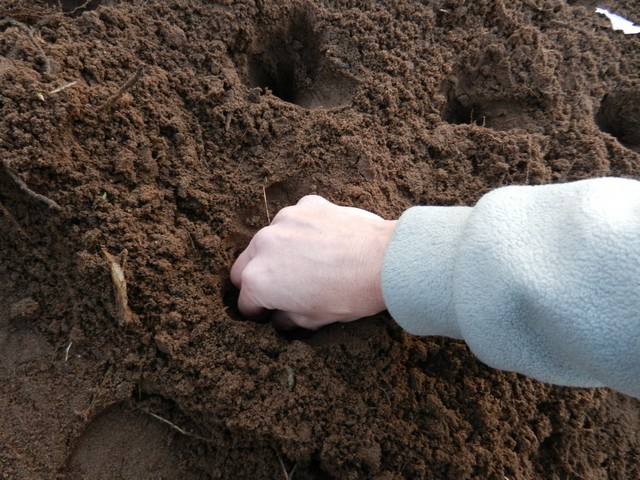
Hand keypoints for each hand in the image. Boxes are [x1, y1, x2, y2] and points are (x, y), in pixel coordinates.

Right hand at [230, 195, 396, 329]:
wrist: (384, 261)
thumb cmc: (350, 295)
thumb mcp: (314, 320)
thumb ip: (287, 318)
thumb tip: (281, 316)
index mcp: (258, 280)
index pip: (245, 303)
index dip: (258, 312)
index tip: (271, 312)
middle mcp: (262, 245)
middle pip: (243, 267)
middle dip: (258, 279)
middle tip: (283, 288)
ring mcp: (283, 220)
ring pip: (268, 240)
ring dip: (278, 252)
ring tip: (308, 262)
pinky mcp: (305, 205)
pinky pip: (294, 221)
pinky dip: (302, 232)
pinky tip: (325, 242)